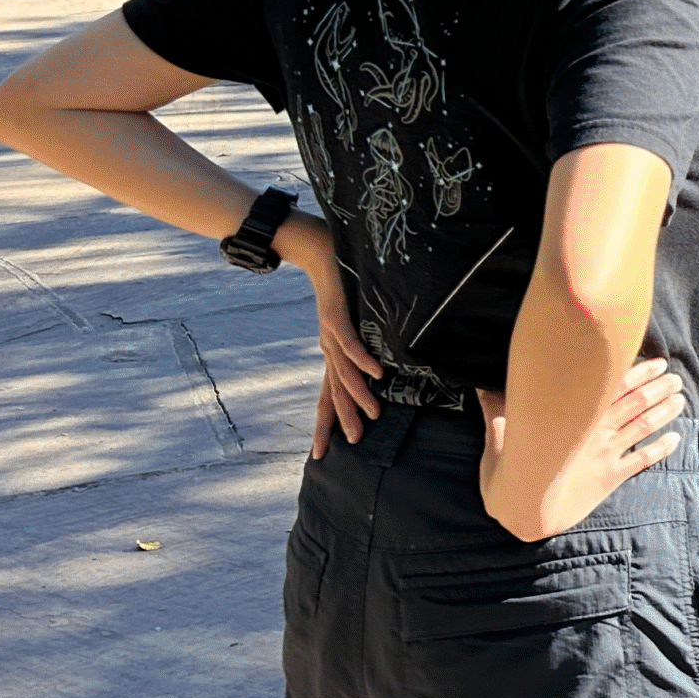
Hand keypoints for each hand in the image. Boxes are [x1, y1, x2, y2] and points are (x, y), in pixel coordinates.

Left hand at [283, 215, 384, 459]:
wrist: (314, 246)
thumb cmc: (337, 277)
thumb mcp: (351, 312)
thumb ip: (364, 333)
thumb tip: (384, 350)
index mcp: (331, 350)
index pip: (327, 392)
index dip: (326, 421)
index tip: (322, 451)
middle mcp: (328, 346)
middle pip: (332, 391)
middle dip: (341, 419)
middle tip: (351, 443)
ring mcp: (329, 333)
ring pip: (343, 373)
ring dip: (358, 396)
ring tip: (373, 417)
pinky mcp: (335, 315)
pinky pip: (350, 343)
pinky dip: (362, 361)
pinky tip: (376, 375)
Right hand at [477, 358, 686, 540]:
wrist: (526, 511)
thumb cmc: (511, 473)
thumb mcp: (500, 435)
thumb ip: (497, 408)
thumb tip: (480, 387)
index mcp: (575, 416)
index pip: (612, 385)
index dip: (637, 372)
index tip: (656, 361)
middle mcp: (596, 430)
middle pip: (635, 401)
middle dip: (657, 387)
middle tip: (675, 375)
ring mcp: (606, 454)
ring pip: (644, 425)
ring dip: (664, 410)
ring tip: (681, 397)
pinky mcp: (610, 477)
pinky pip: (642, 460)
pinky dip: (661, 448)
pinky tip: (676, 439)